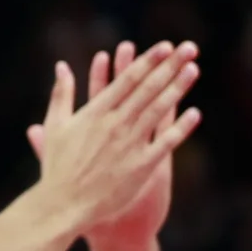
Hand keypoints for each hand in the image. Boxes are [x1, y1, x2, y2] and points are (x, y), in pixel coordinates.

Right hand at [26, 41, 200, 233]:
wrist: (64, 203)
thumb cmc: (57, 165)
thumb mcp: (56, 125)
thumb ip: (61, 94)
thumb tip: (62, 67)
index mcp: (94, 112)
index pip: (127, 80)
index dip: (147, 61)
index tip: (164, 47)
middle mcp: (115, 124)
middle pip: (148, 89)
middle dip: (169, 66)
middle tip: (188, 48)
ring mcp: (130, 144)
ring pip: (159, 110)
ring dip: (178, 89)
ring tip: (193, 70)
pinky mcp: (141, 165)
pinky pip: (165, 142)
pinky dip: (180, 127)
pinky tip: (195, 113)